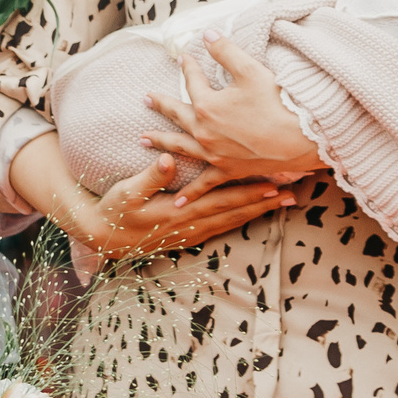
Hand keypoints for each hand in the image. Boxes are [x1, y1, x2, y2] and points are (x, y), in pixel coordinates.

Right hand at [60, 155, 296, 260]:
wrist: (103, 237)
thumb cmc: (115, 210)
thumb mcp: (126, 192)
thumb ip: (149, 177)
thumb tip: (168, 160)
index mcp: (180, 212)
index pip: (223, 200)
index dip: (250, 191)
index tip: (274, 182)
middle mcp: (191, 225)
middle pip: (236, 211)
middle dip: (265, 201)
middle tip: (294, 191)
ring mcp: (192, 232)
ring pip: (234, 220)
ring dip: (260, 209)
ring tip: (286, 200)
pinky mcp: (190, 234)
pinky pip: (224, 225)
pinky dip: (244, 217)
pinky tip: (257, 211)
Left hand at [138, 33, 322, 196]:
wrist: (300, 139)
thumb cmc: (277, 102)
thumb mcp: (250, 69)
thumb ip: (225, 51)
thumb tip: (207, 33)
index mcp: (207, 105)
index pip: (193, 81)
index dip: (189, 66)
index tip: (184, 57)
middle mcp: (204, 131)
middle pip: (178, 114)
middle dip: (161, 105)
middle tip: (146, 99)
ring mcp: (214, 154)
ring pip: (181, 147)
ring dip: (161, 141)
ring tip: (143, 140)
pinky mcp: (227, 170)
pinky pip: (204, 184)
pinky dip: (191, 194)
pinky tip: (178, 204)